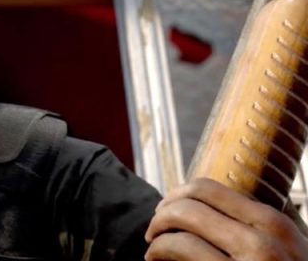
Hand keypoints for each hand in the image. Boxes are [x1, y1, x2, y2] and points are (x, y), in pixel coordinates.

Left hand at [145, 178, 307, 259]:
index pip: (207, 189)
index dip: (177, 195)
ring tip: (154, 249)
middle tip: (154, 230)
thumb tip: (212, 201)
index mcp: (274, 226)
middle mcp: (262, 242)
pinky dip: (158, 254)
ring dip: (157, 238)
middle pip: (186, 206)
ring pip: (179, 231)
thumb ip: (262, 228)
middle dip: (161, 215)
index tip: (166, 207)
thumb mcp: (289, 251)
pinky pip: (179, 254)